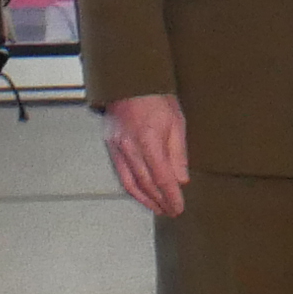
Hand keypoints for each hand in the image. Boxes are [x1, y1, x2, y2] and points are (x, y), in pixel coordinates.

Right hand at [104, 92, 187, 217]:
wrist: (130, 82)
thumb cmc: (155, 98)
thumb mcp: (176, 122)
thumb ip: (178, 153)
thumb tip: (181, 179)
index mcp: (149, 139)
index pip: (162, 177)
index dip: (170, 195)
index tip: (178, 207)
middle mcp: (130, 146)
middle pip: (146, 183)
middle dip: (160, 201)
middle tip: (171, 212)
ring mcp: (118, 147)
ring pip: (130, 182)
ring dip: (145, 199)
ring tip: (157, 208)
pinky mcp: (111, 146)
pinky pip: (121, 173)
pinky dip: (132, 188)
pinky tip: (141, 194)